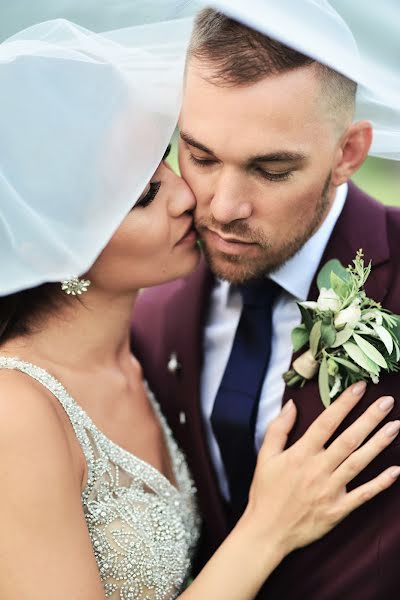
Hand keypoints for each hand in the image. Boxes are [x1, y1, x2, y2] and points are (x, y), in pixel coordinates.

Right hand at [243, 382, 399, 557]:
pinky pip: (363, 495)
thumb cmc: (265, 491)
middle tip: (387, 402)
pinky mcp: (338, 510)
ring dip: (379, 443)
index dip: (344, 403)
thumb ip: (279, 428)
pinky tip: (396, 470)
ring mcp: (330, 490)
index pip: (327, 422)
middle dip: (369, 418)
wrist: (267, 531)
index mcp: (301, 453)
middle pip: (349, 439)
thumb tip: (292, 404)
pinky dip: (380, 483)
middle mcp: (318, 469)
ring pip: (359, 462)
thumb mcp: (265, 456)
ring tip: (395, 426)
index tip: (360, 387)